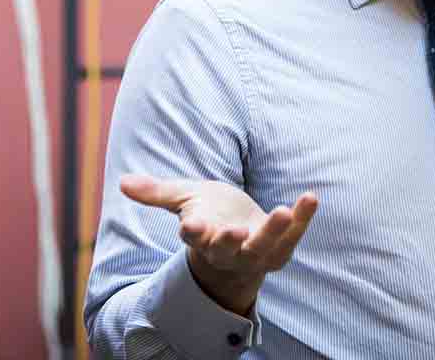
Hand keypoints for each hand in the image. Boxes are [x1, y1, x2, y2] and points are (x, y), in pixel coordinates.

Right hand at [120, 173, 317, 314]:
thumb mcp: (184, 198)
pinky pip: (294, 235)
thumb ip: (157, 192)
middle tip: (234, 231)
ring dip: (274, 232)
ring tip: (283, 210)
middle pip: (227, 250)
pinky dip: (303, 218)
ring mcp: (256, 252)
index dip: (193, 232)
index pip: (194, 237)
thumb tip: (123, 182)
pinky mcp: (280, 249)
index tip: (190, 226)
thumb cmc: (209, 215)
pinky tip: (311, 197)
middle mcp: (228, 249)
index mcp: (202, 236)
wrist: (238, 240)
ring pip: (264, 247)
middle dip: (229, 241)